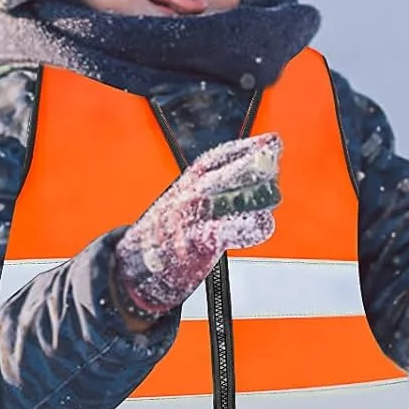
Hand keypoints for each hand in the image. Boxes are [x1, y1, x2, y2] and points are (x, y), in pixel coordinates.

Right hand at [114, 133, 281, 318]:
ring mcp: (188, 220)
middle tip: (273, 158)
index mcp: (187, 184)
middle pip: (219, 175)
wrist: (135, 266)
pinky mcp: (193, 246)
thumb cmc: (169, 236)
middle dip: (248, 165)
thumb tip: (261, 176)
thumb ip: (220, 189)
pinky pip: (222, 233)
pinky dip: (244, 228)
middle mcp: (187, 197)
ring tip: (274, 193)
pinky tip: (263, 224)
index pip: (216, 159)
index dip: (244, 149)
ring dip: (251, 196)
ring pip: (221, 201)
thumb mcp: (188, 203)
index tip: (271, 142)